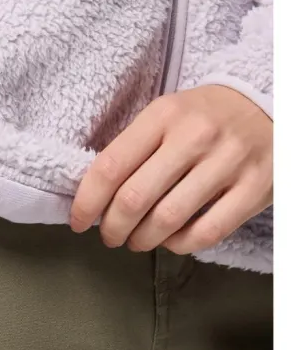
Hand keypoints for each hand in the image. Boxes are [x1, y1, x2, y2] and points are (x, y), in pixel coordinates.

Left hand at [70, 85, 271, 253]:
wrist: (270, 105)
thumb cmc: (204, 116)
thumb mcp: (166, 114)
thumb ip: (134, 148)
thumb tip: (94, 194)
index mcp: (163, 116)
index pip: (110, 166)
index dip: (87, 202)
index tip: (78, 221)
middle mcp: (194, 137)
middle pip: (134, 198)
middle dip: (112, 228)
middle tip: (109, 237)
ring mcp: (227, 163)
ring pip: (167, 219)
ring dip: (142, 240)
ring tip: (136, 241)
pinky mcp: (255, 188)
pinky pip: (207, 232)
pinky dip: (180, 244)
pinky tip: (171, 241)